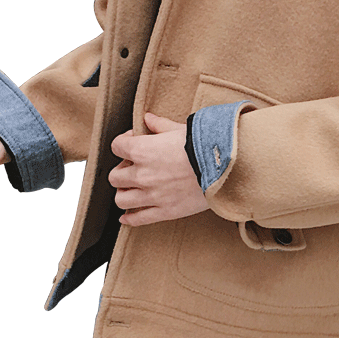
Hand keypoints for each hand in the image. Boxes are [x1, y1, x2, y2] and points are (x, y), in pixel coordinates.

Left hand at [109, 111, 208, 225]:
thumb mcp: (180, 129)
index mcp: (143, 150)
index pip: (117, 146)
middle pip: (115, 176)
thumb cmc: (203, 145)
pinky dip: (129, 218)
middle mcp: (142, 174)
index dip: (123, 142)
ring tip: (132, 190)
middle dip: (122, 171)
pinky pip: (138, 219)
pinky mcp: (164, 211)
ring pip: (121, 199)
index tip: (133, 142)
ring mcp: (152, 195)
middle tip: (133, 168)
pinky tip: (127, 216)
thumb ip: (160, 125)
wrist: (223, 167)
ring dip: (124, 193)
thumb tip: (147, 118)